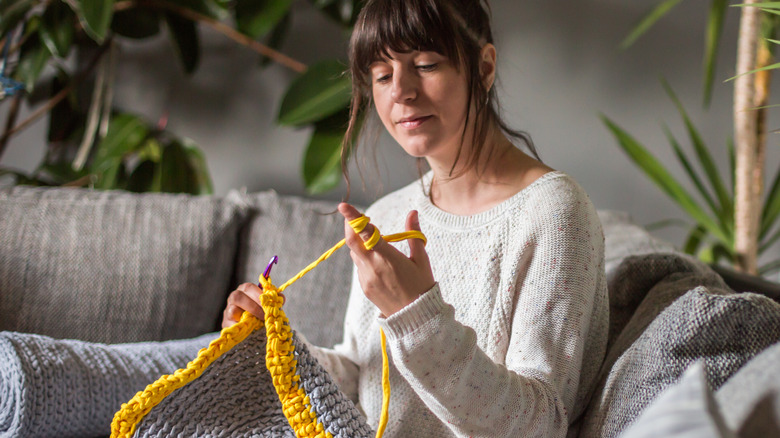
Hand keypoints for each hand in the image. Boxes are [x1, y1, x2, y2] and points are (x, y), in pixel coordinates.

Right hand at [221, 282, 274, 327]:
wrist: (249, 330)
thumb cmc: (259, 313)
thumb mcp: (267, 306)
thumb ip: (274, 301)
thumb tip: (281, 298)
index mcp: (244, 290)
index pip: (248, 287)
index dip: (259, 294)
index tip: (269, 302)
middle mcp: (233, 298)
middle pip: (237, 296)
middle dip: (253, 305)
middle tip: (265, 313)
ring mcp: (228, 311)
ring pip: (232, 310)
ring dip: (247, 316)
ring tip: (259, 322)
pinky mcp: (226, 324)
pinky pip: (231, 325)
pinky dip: (241, 327)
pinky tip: (250, 328)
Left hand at [338, 202, 434, 316]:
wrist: (416, 318)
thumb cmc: (422, 286)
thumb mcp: (421, 259)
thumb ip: (413, 234)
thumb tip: (412, 213)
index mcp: (387, 257)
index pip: (366, 232)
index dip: (353, 217)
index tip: (343, 206)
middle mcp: (373, 267)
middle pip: (352, 241)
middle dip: (350, 226)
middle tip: (355, 217)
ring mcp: (366, 278)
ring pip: (355, 254)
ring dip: (360, 243)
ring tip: (376, 243)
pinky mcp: (364, 287)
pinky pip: (360, 267)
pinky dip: (365, 259)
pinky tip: (380, 264)